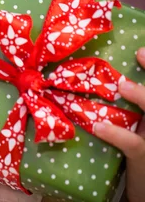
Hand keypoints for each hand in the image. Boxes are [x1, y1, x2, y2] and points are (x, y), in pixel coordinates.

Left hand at [93, 47, 144, 201]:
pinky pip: (133, 145)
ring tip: (123, 86)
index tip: (142, 51)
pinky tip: (99, 126)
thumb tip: (107, 78)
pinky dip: (116, 133)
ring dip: (142, 96)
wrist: (143, 188)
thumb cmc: (139, 149)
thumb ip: (132, 104)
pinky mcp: (144, 160)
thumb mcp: (138, 125)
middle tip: (140, 54)